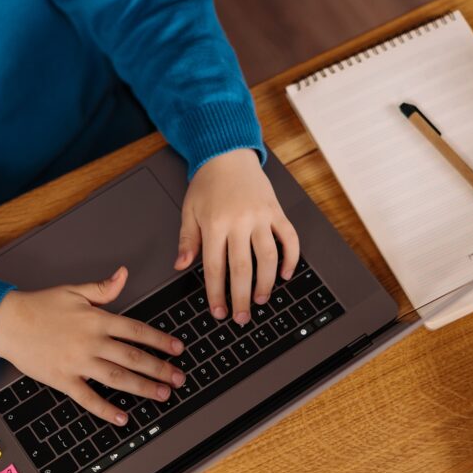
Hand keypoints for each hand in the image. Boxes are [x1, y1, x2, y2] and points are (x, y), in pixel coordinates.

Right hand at [0, 266, 184, 425]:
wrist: (6, 322)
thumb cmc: (39, 306)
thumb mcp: (74, 291)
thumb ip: (103, 288)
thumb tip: (123, 275)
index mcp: (97, 319)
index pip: (136, 331)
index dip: (160, 340)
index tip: (177, 349)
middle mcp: (91, 342)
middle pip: (133, 357)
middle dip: (159, 368)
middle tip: (178, 378)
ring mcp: (78, 362)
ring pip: (117, 377)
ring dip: (142, 387)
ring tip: (162, 394)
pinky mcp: (62, 379)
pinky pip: (88, 397)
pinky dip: (106, 409)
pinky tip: (122, 417)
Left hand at [175, 148, 299, 324]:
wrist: (228, 154)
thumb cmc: (207, 184)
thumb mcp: (189, 211)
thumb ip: (187, 240)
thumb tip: (181, 267)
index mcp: (215, 224)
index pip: (215, 268)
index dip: (217, 294)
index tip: (219, 312)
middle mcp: (240, 221)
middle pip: (242, 268)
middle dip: (242, 297)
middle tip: (242, 318)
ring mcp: (261, 216)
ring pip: (268, 257)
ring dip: (266, 283)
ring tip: (261, 300)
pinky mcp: (277, 211)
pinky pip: (289, 238)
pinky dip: (290, 258)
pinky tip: (286, 275)